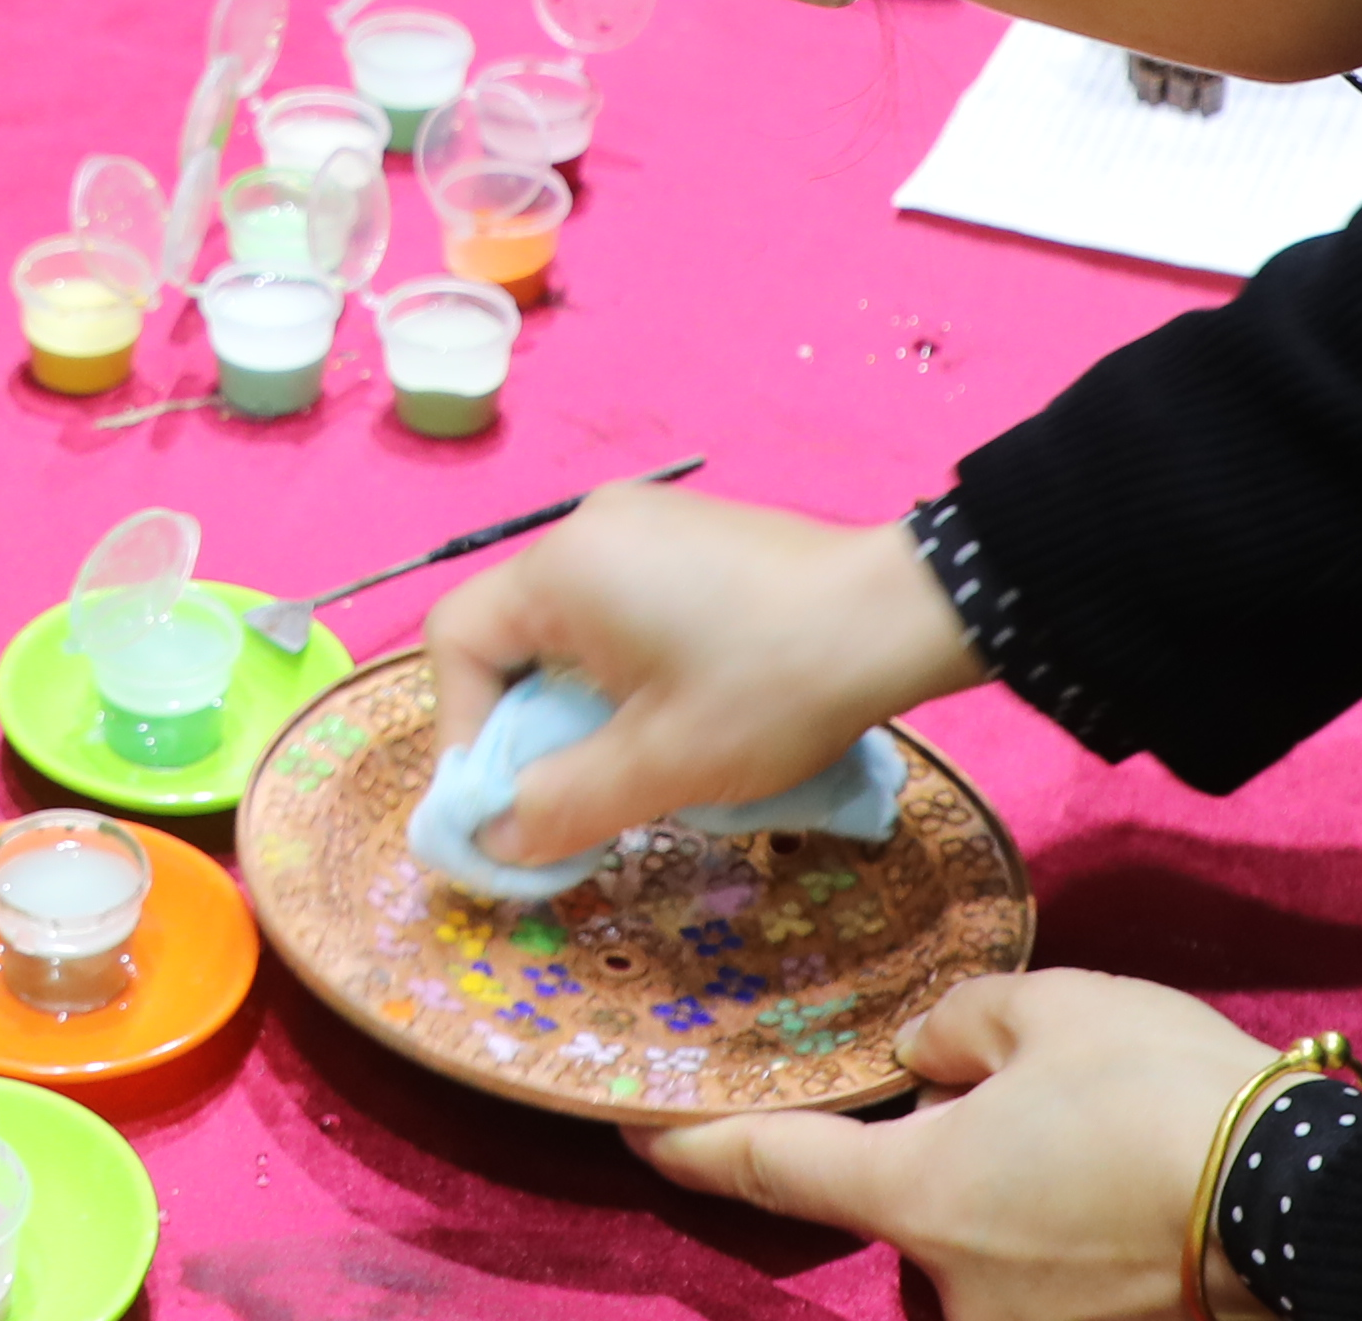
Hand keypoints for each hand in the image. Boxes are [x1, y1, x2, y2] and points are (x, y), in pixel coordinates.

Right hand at [414, 483, 986, 865]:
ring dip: (582, 700)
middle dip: (528, 723)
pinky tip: (683, 709)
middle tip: (572, 790)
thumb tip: (495, 839)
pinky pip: (622, 605)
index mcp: (563, 568)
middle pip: (512, 631)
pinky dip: (626, 666)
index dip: (462, 730)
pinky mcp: (696, 537)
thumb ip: (560, 806)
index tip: (509, 800)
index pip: (457, 640)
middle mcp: (591, 527)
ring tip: (636, 757)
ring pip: (570, 624)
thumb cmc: (772, 686)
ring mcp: (648, 522)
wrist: (904, 615)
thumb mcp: (661, 766)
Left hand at [647, 972, 1291, 1320]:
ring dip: (1026, 1208)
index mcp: (919, 1198)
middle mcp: (955, 1291)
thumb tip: (928, 1053)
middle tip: (1045, 1106)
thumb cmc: (1167, 1097)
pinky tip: (1139, 1201)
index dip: (696, 1148)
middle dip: (952, 1163)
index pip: (771, 1169)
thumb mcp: (1054, 1010)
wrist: (1307, 1207)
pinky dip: (1077, 1244)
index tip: (642, 1132)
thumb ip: (961, 1024)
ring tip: (1119, 1154)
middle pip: (912, 1215)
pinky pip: (1055, 1289)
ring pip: (991, 1256)